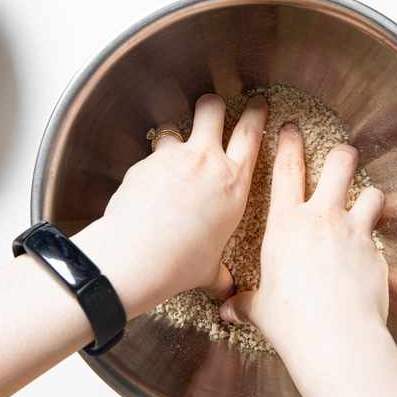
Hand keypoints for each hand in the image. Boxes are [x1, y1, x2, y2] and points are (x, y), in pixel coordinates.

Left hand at [83, 93, 267, 314]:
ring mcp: (173, 158)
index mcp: (234, 182)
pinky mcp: (144, 164)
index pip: (252, 134)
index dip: (256, 115)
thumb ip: (220, 275)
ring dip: (175, 135)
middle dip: (214, 106)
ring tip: (172, 151)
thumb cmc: (181, 264)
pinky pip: (149, 155)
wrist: (138, 256)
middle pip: (214, 110)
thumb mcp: (209, 270)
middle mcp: (207, 162)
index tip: (258, 105)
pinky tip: (145, 184)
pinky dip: (149, 165)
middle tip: (213, 108)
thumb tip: (228, 290)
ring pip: (177, 127)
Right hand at [220, 122, 387, 359]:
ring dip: (367, 195)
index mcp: (285, 225)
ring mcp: (353, 232)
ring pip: (369, 192)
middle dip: (340, 154)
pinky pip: (378, 234)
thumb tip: (228, 311)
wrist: (335, 334)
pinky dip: (373, 238)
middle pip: (338, 164)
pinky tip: (367, 253)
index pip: (286, 171)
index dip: (287, 144)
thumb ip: (245, 303)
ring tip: (363, 203)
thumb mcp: (260, 308)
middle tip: (340, 154)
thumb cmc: (292, 320)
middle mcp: (321, 219)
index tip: (289, 128)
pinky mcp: (375, 252)